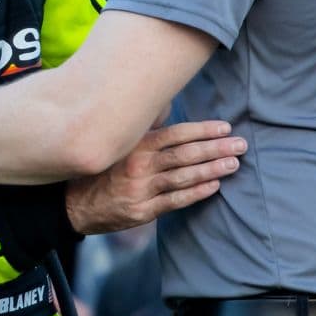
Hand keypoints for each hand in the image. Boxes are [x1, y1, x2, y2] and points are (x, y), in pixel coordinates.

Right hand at [63, 121, 244, 234]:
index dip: (202, 130)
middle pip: (184, 155)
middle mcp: (139, 165)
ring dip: (212, 169)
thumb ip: (143, 127)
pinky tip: (214, 186)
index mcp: (135, 145)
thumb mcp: (118, 143)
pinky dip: (196, 193)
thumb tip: (167, 103)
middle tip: (240, 144)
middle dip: (216, 148)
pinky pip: (175, 201)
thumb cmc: (103, 169)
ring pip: (183, 177)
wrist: (75, 205)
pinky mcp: (141, 211)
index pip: (175, 134)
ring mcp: (140, 189)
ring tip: (233, 164)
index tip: (225, 127)